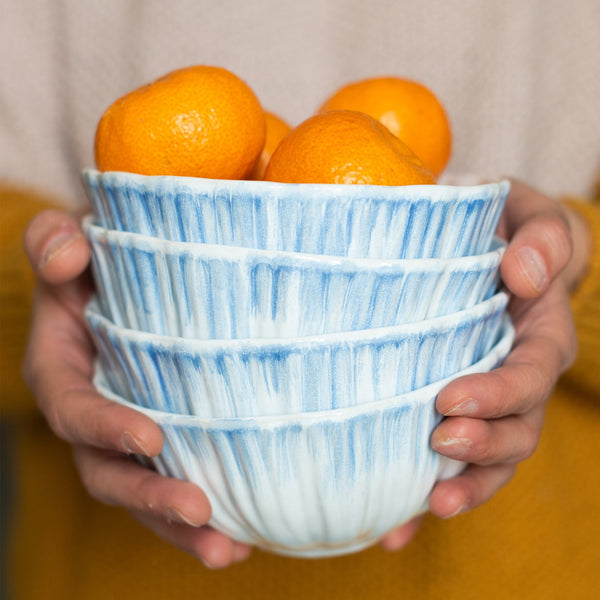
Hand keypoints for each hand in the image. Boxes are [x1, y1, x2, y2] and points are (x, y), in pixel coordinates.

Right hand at [22, 209, 250, 568]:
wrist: (130, 275)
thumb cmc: (100, 260)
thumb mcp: (71, 243)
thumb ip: (54, 242)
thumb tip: (66, 256)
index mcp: (63, 372)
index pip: (73, 409)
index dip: (105, 428)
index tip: (152, 439)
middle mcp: (94, 414)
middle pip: (110, 472)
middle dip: (149, 499)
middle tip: (200, 513)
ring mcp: (132, 433)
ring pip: (147, 491)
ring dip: (181, 527)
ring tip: (229, 550)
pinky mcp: (169, 438)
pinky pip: (180, 479)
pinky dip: (209, 510)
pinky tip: (247, 530)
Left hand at [427, 180, 588, 518]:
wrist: (479, 246)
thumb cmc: (503, 231)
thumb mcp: (530, 216)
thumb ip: (542, 237)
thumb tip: (524, 275)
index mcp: (536, 335)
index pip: (531, 374)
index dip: (500, 394)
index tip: (452, 399)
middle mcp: (516, 377)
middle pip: (515, 429)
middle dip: (481, 447)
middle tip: (437, 444)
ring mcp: (487, 402)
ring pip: (488, 459)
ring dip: (462, 486)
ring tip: (425, 506)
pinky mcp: (454, 412)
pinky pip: (449, 462)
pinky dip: (425, 499)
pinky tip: (395, 526)